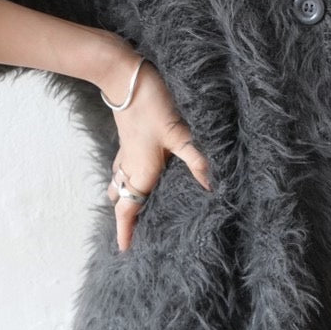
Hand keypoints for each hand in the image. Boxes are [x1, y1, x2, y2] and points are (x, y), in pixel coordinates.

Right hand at [101, 49, 210, 251]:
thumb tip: (211, 186)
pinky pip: (121, 167)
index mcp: (140, 172)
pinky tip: (136, 173)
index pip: (127, 209)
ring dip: (123, 197)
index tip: (125, 250)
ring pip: (119, 182)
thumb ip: (196, 160)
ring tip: (132, 207)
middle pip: (122, 199)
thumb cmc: (151, 106)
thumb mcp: (179, 133)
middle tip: (134, 232)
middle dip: (125, 217)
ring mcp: (126, 152)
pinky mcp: (127, 139)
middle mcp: (130, 166)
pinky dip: (124, 178)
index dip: (125, 231)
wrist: (124, 78)